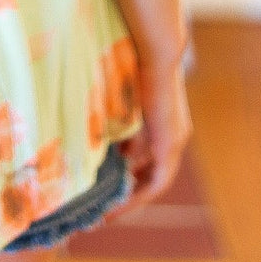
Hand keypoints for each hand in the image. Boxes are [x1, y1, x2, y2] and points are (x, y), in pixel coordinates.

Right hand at [104, 46, 192, 221]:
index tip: (100, 192)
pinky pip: (157, 180)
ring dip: (130, 199)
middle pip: (147, 176)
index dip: (122, 177)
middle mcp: (170, 135)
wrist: (153, 47)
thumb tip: (86, 135)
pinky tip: (118, 202)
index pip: (141, 159)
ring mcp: (174, 140)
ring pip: (152, 181)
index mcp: (157, 124)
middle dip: (124, 196)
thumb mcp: (114, 97)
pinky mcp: (171, 142)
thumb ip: (109, 118)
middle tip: (99, 213)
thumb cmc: (130, 61)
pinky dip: (139, 193)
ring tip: (105, 214)